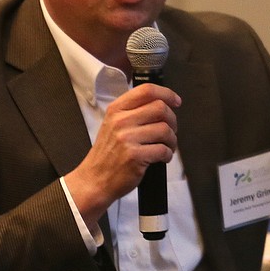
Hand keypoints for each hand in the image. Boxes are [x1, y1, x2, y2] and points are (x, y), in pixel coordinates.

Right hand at [63, 83, 180, 227]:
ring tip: (167, 146)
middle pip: (160, 108)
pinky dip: (168, 154)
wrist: (94, 180)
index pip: (146, 90)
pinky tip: (162, 157)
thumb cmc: (107, 154)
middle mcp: (121, 121)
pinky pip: (163, 149)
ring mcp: (127, 139)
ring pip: (165, 129)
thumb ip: (133, 112)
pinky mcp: (135, 156)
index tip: (176, 101)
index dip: (167, 94)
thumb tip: (162, 104)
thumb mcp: (112, 125)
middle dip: (172, 120)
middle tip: (171, 130)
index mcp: (116, 110)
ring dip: (172, 140)